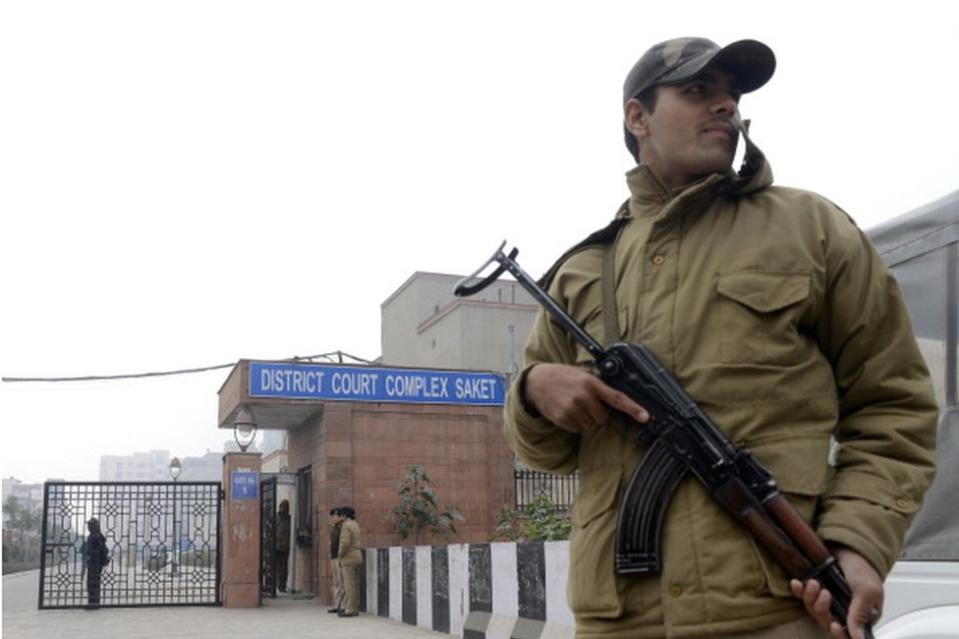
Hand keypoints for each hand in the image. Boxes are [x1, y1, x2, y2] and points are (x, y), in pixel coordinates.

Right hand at [524, 363, 648, 432]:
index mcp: (591, 383)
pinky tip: (566, 411)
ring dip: (585, 420)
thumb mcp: (582, 375)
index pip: (617, 398)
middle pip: (603, 419)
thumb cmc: (563, 377)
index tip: (645, 416)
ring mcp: (572, 408)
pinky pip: (577, 429)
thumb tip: (614, 403)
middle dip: (598, 416)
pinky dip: (574, 424)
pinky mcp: (562, 418)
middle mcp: (583, 396)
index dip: (633, 408)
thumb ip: (597, 388)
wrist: (537, 381)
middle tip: (587, 405)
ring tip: (573, 406)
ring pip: (590, 426)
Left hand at [789, 547, 882, 638]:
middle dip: (822, 609)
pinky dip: (799, 591)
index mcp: (860, 616)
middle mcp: (843, 611)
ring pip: (814, 610)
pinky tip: (797, 583)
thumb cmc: (862, 568)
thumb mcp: (867, 591)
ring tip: (815, 583)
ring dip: (811, 597)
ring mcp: (828, 601)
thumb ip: (860, 614)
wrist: (847, 546)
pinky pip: (803, 597)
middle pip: (827, 623)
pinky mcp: (815, 590)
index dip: (839, 634)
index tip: (834, 625)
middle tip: (826, 593)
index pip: (848, 635)